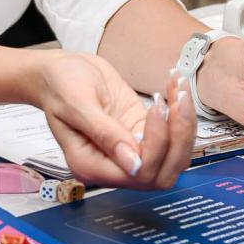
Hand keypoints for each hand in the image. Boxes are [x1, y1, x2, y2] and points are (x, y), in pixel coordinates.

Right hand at [28, 52, 193, 188]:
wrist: (59, 69)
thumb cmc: (59, 84)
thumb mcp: (76, 104)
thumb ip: (105, 134)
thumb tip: (134, 165)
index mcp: (91, 165)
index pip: (138, 174)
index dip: (157, 146)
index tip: (156, 109)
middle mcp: (113, 165)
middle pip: (163, 171)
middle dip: (179, 136)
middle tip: (178, 97)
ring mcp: (131, 149)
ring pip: (174, 156)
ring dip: (184, 123)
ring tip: (179, 87)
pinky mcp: (142, 131)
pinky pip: (172, 135)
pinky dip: (181, 112)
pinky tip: (175, 86)